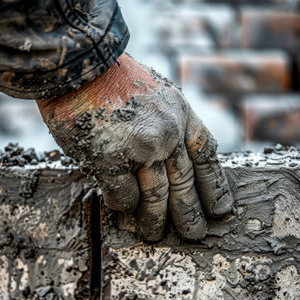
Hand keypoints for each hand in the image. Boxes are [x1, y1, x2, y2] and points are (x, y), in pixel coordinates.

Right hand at [37, 53, 232, 241]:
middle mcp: (167, 132)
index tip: (220, 208)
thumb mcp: (156, 91)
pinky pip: (123, 195)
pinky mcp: (111, 159)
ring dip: (155, 220)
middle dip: (190, 212)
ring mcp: (141, 147)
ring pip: (156, 195)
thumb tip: (170, 159)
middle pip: (184, 182)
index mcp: (180, 112)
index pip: (206, 155)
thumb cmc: (111, 77)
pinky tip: (123, 212)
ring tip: (154, 236)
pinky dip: (123, 206)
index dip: (214, 184)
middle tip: (195, 234)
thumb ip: (167, 122)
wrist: (78, 62)